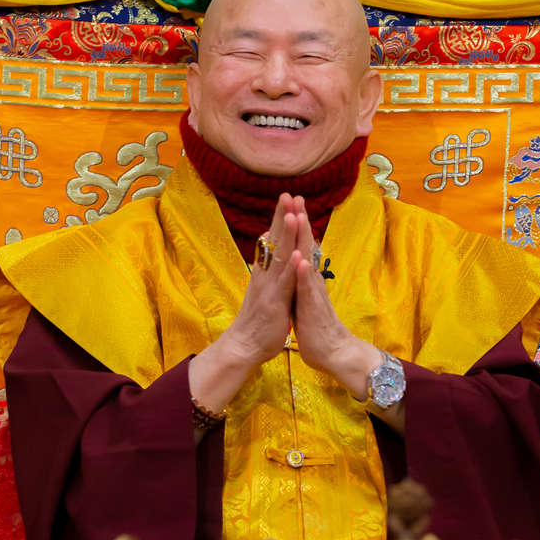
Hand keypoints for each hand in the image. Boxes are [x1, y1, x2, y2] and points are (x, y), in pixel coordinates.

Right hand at [188, 194, 299, 416]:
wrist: (244, 346)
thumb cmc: (257, 321)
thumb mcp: (265, 291)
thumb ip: (269, 270)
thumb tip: (269, 252)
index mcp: (266, 272)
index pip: (274, 240)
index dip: (281, 219)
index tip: (287, 198)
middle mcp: (266, 275)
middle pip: (275, 240)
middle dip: (283, 216)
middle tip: (288, 193)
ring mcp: (270, 287)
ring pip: (280, 257)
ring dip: (287, 235)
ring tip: (293, 214)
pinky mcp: (274, 302)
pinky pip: (285, 283)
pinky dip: (291, 267)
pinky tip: (296, 254)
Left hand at [290, 204, 378, 396]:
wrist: (333, 353)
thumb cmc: (316, 328)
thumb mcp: (303, 298)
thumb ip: (301, 281)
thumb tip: (297, 266)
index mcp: (307, 278)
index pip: (301, 245)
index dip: (296, 224)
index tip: (290, 202)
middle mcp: (312, 280)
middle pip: (306, 245)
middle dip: (300, 220)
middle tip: (295, 196)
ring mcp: (313, 292)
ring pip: (308, 261)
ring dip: (304, 239)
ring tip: (300, 217)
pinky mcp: (313, 307)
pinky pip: (308, 288)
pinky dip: (304, 273)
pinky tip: (301, 259)